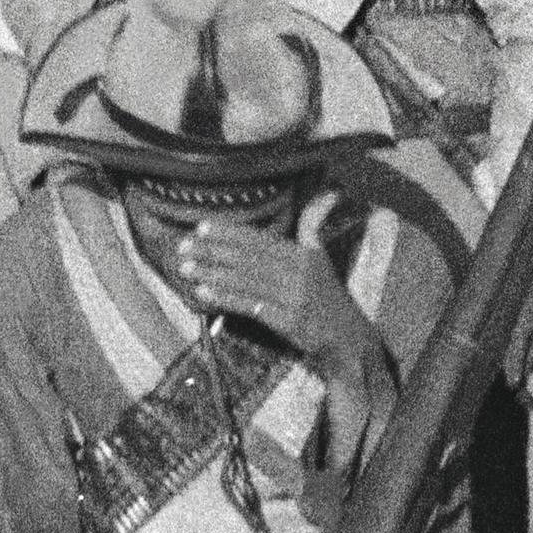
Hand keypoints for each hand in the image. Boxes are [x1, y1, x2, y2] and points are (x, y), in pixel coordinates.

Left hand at [165, 218, 377, 378]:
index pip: (259, 239)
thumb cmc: (328, 297)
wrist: (350, 339)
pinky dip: (226, 298)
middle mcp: (300, 272)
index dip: (229, 232)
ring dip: (212, 273)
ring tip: (184, 268)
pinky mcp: (290, 321)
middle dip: (212, 251)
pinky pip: (252, 306)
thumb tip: (329, 192)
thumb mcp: (323, 259)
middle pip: (248, 258)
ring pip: (246, 281)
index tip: (200, 227)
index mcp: (304, 254)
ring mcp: (295, 297)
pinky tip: (203, 294)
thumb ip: (313, 228)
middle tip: (182, 247)